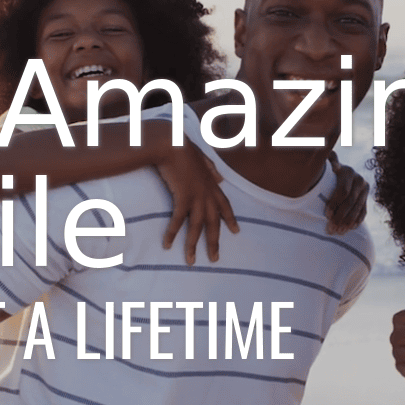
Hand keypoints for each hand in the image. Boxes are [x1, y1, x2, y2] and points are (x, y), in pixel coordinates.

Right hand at [154, 143, 238, 264]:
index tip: (236, 231)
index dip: (230, 219)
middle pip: (213, 223)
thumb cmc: (183, 149)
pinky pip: (178, 220)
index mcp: (212, 184)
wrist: (171, 143)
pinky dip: (172, 233)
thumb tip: (220, 176)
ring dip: (193, 245)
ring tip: (191, 261)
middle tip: (215, 259)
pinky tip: (167, 245)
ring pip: (198, 226)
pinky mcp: (182, 196)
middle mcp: (207, 193)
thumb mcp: (202, 158)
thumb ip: (212, 169)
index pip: (225, 205)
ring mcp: (196, 196)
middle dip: (214, 242)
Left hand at [325, 152, 368, 234]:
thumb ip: (325, 161)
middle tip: (331, 228)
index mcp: (348, 172)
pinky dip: (357, 221)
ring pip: (357, 208)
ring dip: (348, 222)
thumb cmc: (327, 171)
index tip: (326, 214)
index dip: (335, 204)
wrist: (342, 173)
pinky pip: (364, 212)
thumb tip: (328, 162)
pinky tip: (349, 229)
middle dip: (340, 216)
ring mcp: (364, 190)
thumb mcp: (326, 163)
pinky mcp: (367, 198)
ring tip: (338, 232)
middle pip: (350, 202)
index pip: (343, 191)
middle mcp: (359, 180)